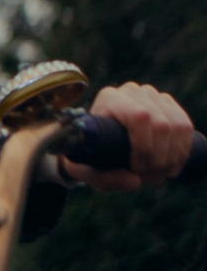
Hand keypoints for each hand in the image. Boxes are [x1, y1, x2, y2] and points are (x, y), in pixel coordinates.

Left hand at [60, 83, 192, 190]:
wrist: (100, 142)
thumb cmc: (92, 154)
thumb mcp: (88, 171)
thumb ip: (104, 179)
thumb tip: (135, 181)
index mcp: (109, 98)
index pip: (139, 117)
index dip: (144, 147)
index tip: (136, 169)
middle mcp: (131, 92)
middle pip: (161, 124)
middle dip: (159, 158)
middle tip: (150, 177)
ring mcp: (152, 96)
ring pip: (177, 126)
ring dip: (173, 156)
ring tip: (159, 173)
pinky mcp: (167, 104)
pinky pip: (185, 126)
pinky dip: (182, 150)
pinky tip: (171, 165)